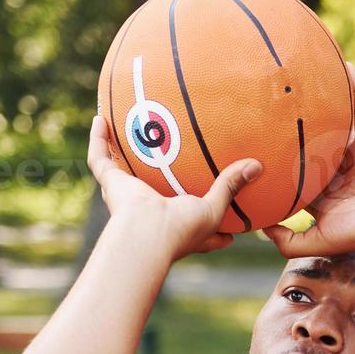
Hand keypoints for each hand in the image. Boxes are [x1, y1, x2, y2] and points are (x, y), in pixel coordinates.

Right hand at [86, 115, 260, 257]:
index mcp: (177, 224)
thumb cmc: (182, 229)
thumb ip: (231, 187)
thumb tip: (257, 166)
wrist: (147, 234)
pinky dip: (98, 140)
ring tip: (125, 129)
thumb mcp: (213, 209)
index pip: (191, 221)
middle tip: (167, 155)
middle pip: (153, 190)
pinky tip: (100, 119)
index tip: (220, 209)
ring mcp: (128, 198)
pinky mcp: (113, 186)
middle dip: (155, 175)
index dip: (204, 217)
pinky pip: (100, 159)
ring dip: (120, 152)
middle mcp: (150, 211)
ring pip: (121, 172)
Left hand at [262, 62, 354, 257]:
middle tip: (275, 103)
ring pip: (335, 124)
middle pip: (312, 143)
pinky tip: (347, 68)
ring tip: (308, 76)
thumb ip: (286, 241)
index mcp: (323, 192)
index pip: (297, 173)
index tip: (260, 145)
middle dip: (298, 127)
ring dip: (326, 101)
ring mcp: (353, 155)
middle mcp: (336, 171)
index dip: (281, 160)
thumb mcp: (313, 242)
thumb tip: (260, 227)